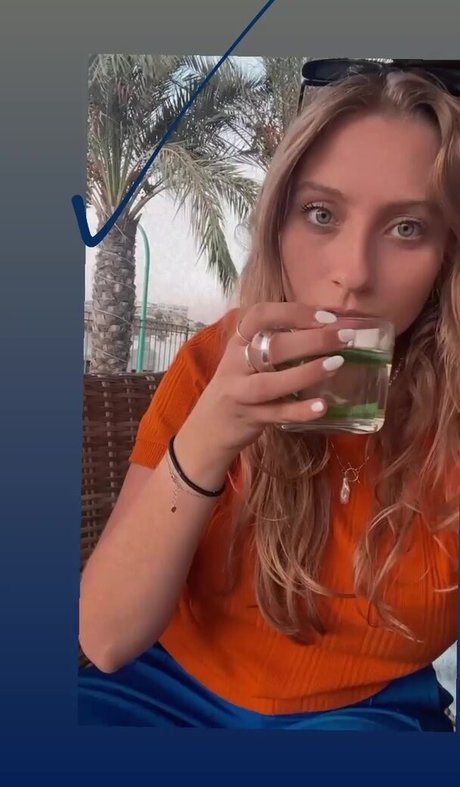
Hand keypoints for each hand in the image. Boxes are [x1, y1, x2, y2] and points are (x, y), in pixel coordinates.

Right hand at [179, 303, 350, 469]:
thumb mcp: (246, 358)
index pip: (261, 315)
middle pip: (272, 347)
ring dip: (307, 372)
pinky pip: (278, 414)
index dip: (294, 312)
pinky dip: (301, 410)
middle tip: (344, 337)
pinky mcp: (249, 418)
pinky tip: (323, 406)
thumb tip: (326, 327)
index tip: (326, 316)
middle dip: (311, 339)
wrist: (207, 428)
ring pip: (272, 382)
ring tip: (337, 363)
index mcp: (237, 342)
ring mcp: (240, 393)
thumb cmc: (238, 386)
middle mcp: (235, 364)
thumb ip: (275, 343)